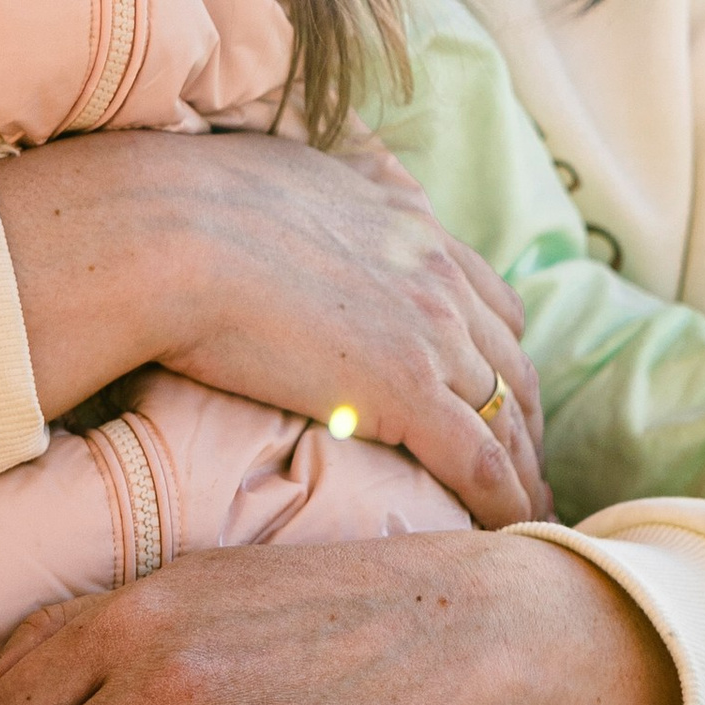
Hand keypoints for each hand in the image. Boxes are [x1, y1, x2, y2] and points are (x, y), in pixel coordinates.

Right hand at [0, 127, 548, 526]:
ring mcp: (430, 334)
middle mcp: (437, 276)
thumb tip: (305, 191)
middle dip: (528, 418)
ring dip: (525, 467)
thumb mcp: (282, 175)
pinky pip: (479, 461)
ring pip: (507, 415)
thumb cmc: (196, 208)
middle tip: (528, 466)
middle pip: (513, 362)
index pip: (488, 300)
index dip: (501, 354)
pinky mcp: (409, 390)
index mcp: (410, 229)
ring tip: (531, 510)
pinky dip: (504, 500)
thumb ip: (319, 189)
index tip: (500, 391)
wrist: (174, 232)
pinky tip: (510, 529)